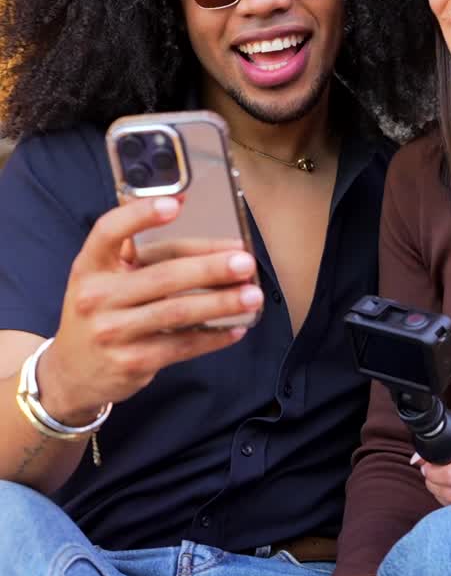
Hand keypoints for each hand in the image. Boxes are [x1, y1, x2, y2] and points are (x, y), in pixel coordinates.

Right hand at [37, 195, 262, 422]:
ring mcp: (113, 332)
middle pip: (162, 275)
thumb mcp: (102, 278)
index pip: (109, 230)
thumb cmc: (100, 312)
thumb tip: (194, 221)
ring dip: (221, 302)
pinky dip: (213, 336)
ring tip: (252, 294)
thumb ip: (137, 253)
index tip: (176, 204)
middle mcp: (97, 296)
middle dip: (209, 268)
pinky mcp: (132, 362)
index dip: (141, 215)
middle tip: (244, 261)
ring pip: (177, 312)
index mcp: (89, 265)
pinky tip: (236, 327)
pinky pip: (181, 345)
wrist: (73, 371)